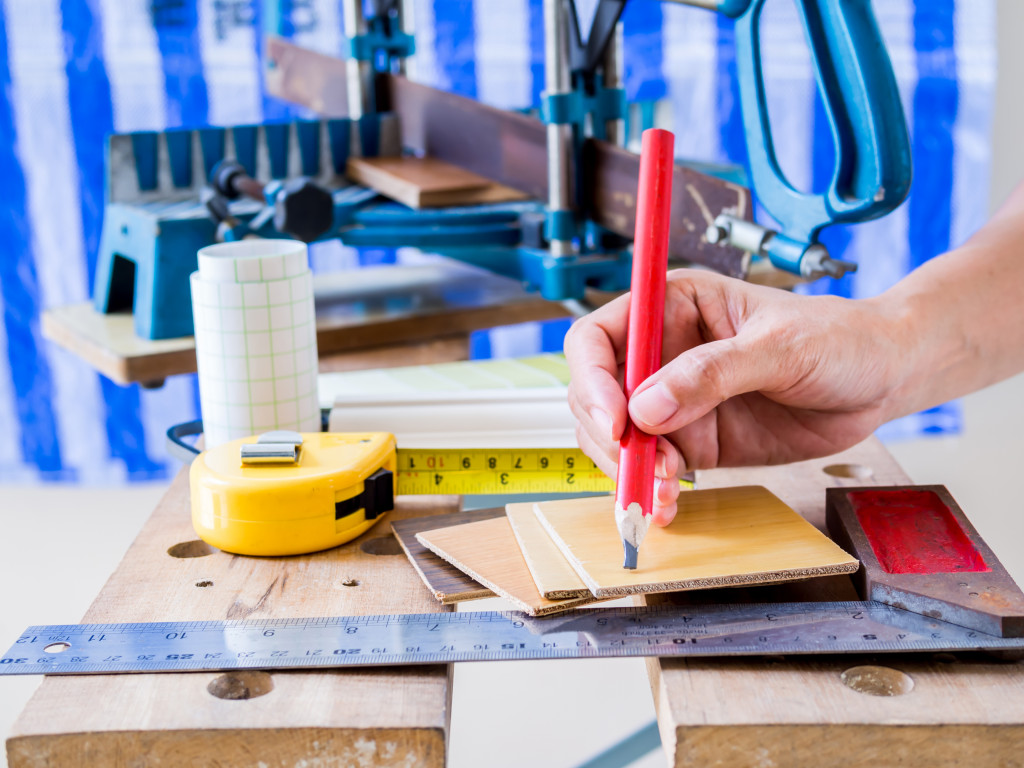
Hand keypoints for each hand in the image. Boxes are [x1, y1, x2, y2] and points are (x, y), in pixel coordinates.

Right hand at [565, 269, 906, 523]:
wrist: (881, 379)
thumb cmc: (838, 339)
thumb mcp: (782, 347)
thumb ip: (714, 372)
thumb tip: (646, 408)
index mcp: (672, 307)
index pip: (598, 338)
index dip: (592, 379)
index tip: (615, 420)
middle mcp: (662, 354)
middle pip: (597, 394)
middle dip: (607, 435)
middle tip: (638, 467)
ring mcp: (674, 400)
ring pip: (618, 438)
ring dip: (628, 468)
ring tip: (661, 490)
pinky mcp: (694, 441)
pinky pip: (654, 468)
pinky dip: (652, 490)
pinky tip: (667, 505)